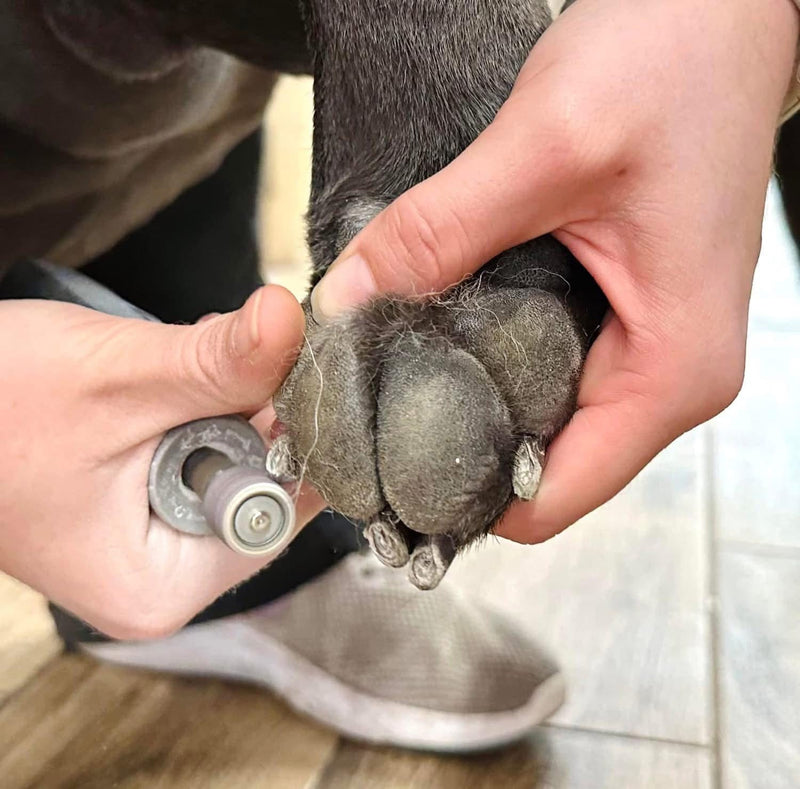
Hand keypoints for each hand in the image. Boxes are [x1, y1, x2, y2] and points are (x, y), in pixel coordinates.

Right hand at [0, 287, 323, 638]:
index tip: (290, 374)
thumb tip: (291, 318)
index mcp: (159, 587)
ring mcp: (154, 543)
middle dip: (251, 415)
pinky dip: (201, 406)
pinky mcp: (145, 506)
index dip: (291, 437)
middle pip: (263, 487)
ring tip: (175, 367)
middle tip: (220, 360)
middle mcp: (163, 579)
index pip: (279, 512)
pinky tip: (170, 376)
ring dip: (223, 403)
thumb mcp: (116, 380)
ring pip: (237, 461)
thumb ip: (216, 360)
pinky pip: (206, 452)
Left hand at [308, 0, 797, 541]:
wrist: (725, 8)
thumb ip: (437, 233)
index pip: (555, 496)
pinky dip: (487, 364)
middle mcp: (666, 376)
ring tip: (386, 382)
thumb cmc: (679, 61)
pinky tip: (435, 337)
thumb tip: (347, 299)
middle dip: (451, 452)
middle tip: (365, 425)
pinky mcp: (622, 314)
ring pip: (539, 420)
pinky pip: (546, 372)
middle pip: (542, 469)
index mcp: (671, 369)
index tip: (381, 478)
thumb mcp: (544, 148)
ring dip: (465, 406)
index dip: (464, 501)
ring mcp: (645, 347)